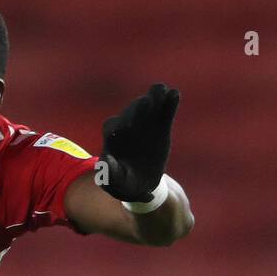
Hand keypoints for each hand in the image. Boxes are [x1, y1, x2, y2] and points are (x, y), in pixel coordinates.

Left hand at [99, 83, 179, 201]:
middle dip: (137, 108)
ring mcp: (144, 124)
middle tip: (146, 103)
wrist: (142, 183)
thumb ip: (109, 173)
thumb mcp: (115, 183)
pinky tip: (174, 94)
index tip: (127, 127)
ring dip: (154, 97)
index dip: (119, 125)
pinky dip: (169, 103)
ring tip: (162, 90)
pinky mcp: (161, 126)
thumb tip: (102, 164)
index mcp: (112, 139)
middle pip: (131, 113)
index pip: (113, 127)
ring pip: (148, 107)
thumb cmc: (123, 184)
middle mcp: (127, 126)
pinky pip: (165, 112)